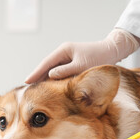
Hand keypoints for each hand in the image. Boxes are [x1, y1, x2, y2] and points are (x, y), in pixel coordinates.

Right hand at [25, 29, 139, 83]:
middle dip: (38, 76)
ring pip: (53, 69)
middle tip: (27, 87)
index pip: (46, 63)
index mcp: (64, 50)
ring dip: (45, 78)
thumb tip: (50, 76)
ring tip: (35, 88)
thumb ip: (65, 71)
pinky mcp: (73, 62)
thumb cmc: (99, 58)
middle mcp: (64, 53)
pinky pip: (60, 71)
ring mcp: (68, 57)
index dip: (36, 73)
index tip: (26, 81)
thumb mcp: (81, 65)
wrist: (112, 51)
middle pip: (47, 66)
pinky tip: (50, 85)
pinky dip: (54, 78)